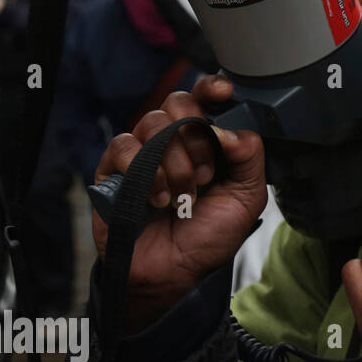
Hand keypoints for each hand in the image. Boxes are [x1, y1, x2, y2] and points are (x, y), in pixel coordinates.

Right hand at [91, 74, 266, 332]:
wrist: (174, 273)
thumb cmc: (208, 237)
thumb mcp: (246, 198)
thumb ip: (250, 159)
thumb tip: (233, 129)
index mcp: (207, 141)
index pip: (206, 97)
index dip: (212, 87)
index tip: (223, 92)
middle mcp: (173, 140)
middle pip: (178, 102)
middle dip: (196, 137)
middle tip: (206, 174)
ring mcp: (141, 151)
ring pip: (152, 123)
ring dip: (175, 163)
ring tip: (183, 196)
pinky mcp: (112, 169)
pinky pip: (123, 146)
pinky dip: (145, 172)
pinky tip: (157, 199)